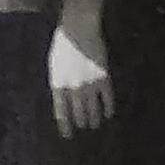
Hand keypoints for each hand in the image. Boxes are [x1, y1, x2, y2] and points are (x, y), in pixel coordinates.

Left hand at [47, 0, 113, 134]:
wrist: (79, 29)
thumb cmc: (63, 43)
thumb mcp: (54, 64)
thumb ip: (59, 82)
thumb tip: (64, 97)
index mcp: (58, 85)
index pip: (61, 111)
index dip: (65, 125)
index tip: (68, 135)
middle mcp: (73, 88)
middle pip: (78, 113)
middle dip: (81, 122)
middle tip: (84, 127)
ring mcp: (89, 84)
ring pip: (93, 108)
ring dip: (94, 119)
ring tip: (95, 124)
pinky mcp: (103, 78)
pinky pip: (107, 98)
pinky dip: (108, 107)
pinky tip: (109, 113)